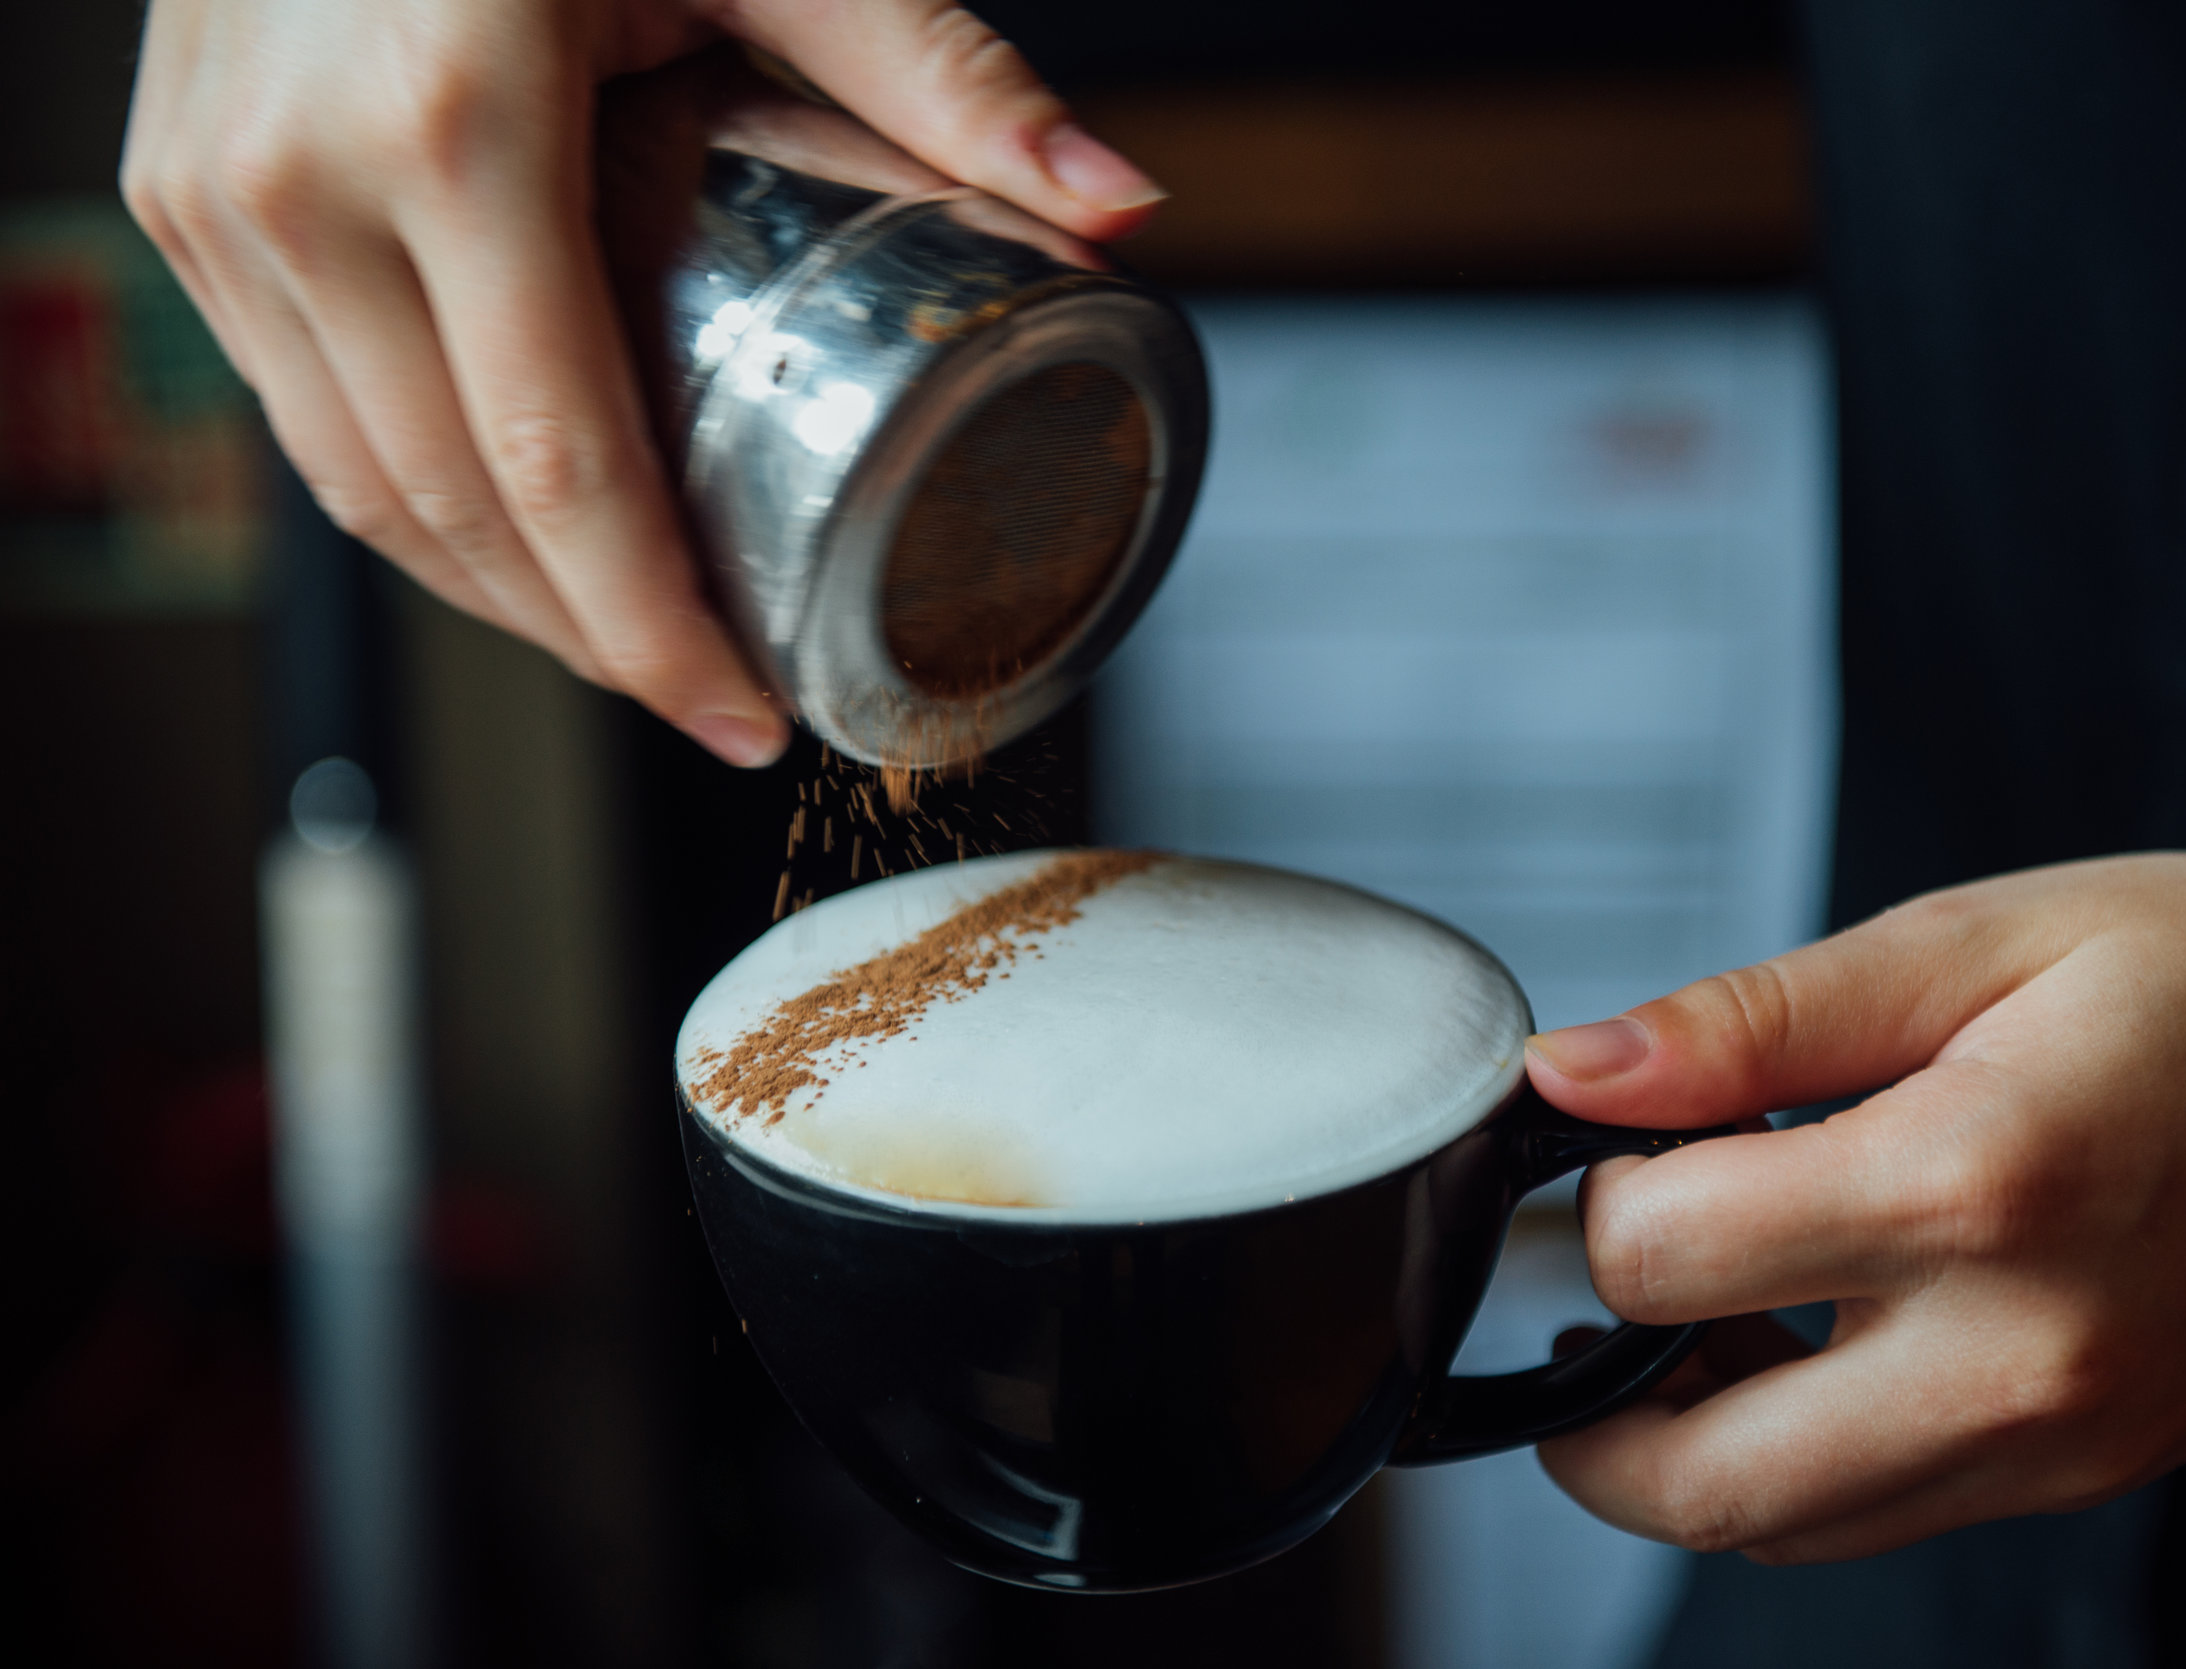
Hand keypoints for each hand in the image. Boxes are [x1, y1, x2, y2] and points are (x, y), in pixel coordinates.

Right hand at [121, 0, 1162, 765]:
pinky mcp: (180, 199)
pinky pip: (296, 415)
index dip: (654, 631)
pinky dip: (411, 507)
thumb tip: (1119, 213)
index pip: (560, 468)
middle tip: (711, 704)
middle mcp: (299, 183)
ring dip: (497, 601)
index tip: (741, 717)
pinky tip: (512, 542)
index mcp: (450, 126)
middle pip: (457, 515)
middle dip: (592, 646)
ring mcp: (213, 197)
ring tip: (629, 647)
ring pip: (358, 489)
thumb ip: (939, 71)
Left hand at [1525, 853, 2185, 1562]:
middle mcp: (2015, 1358)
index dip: (1593, 1195)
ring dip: (1677, 1442)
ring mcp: (2053, 1445)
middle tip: (1586, 1282)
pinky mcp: (2078, 1476)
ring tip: (1696, 1300)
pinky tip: (1795, 1337)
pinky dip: (1786, 1458)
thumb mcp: (1980, 936)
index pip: (1662, 1258)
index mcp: (1977, 1185)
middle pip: (1691, 1480)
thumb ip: (1754, 1021)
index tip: (1617, 1135)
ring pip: (1773, 1530)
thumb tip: (1575, 1073)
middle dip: (1579, 1399)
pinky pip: (1873, 1518)